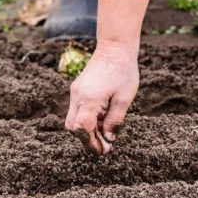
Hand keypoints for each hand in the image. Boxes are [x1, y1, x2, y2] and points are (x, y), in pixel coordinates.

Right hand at [64, 0, 148, 154]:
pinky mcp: (78, 88)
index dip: (92, 143)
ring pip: (73, 119)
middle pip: (73, 127)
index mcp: (89, 99)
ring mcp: (76, 91)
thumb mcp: (124, 98)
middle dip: (86, 139)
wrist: (116, 47)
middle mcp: (78, 96)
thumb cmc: (123, 71)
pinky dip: (87, 118)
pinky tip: (103, 116)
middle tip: (104, 145)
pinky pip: (78, 109)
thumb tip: (109, 139)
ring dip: (87, 129)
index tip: (103, 151)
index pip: (83, 129)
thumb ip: (115, 120)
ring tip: (106, 130)